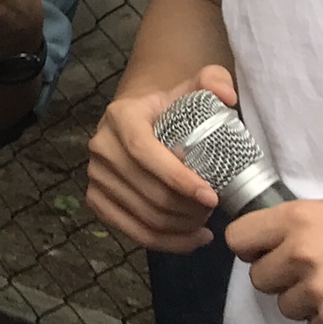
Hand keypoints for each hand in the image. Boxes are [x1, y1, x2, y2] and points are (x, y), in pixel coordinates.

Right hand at [85, 63, 237, 250]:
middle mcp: (101, 145)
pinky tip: (193, 239)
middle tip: (215, 208)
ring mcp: (95, 174)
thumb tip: (227, 96)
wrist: (140, 119)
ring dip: (182, 227)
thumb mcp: (191, 89)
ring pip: (144, 216)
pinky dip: (167, 242)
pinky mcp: (96, 198)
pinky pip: (132, 231)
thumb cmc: (171, 109)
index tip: (212, 196)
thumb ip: (213, 81)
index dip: (177, 178)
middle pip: (148, 192)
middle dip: (188, 209)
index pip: (144, 151)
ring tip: (206, 220)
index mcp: (120, 116)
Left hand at [227, 198, 322, 323]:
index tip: (264, 251)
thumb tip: (258, 235)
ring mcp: (318, 290)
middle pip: (258, 277)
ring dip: (304, 302)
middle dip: (280, 278)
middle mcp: (302, 253)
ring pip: (284, 305)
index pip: (237, 238)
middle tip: (309, 272)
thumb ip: (292, 222)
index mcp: (297, 219)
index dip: (250, 248)